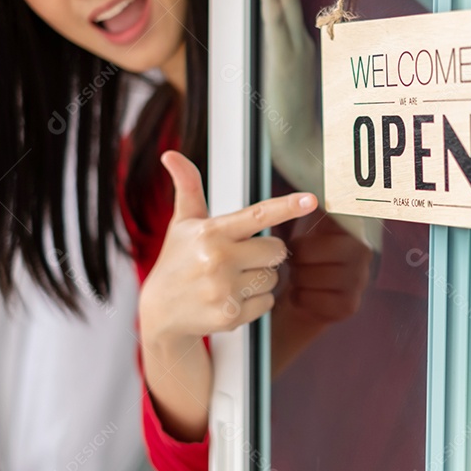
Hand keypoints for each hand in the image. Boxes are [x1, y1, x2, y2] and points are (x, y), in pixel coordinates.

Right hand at [138, 150, 317, 343]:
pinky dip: (254, 303)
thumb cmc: (177, 261)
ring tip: (230, 281)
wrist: (160, 313)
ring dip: (259, 280)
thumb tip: (171, 155)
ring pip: (273, 278)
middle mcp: (217, 259)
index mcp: (211, 232)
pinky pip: (267, 303)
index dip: (287, 206)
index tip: (311, 199)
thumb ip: (187, 187)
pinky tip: (230, 300)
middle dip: (264, 254)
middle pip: (276, 250)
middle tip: (239, 259)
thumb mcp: (182, 224)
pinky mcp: (229, 316)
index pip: (257, 215)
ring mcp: (223, 289)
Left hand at [259, 0, 321, 190]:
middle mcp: (301, 46)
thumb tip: (276, 58)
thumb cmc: (296, 124)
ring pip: (285, 5)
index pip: (291, 10)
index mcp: (303, 51)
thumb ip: (284, 67)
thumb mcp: (288, 89)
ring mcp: (295, 51)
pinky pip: (278, 22)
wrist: (302, 145)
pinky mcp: (285, 60)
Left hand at [271, 210, 373, 374]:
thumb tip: (306, 194)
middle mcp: (362, 253)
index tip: (297, 244)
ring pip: (315, 277)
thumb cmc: (306, 254)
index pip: (332, 223)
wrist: (306, 290)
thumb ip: (309, 206)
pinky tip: (303, 292)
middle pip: (316, 252)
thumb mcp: (308, 224)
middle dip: (298, 257)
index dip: (308, 238)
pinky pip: (315, 301)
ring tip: (298, 275)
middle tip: (294, 260)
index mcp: (352, 227)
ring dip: (298, 278)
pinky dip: (300, 298)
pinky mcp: (349, 305)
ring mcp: (359, 280)